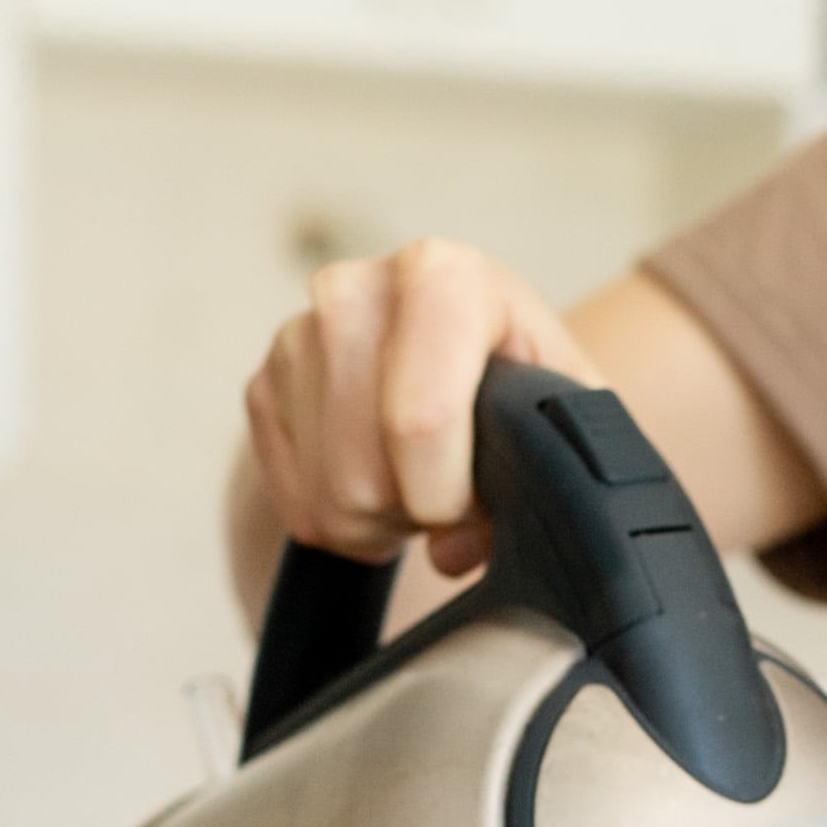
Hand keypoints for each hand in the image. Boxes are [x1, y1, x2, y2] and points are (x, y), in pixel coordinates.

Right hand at [241, 239, 597, 580]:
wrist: (456, 357)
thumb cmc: (518, 380)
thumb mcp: (563, 408)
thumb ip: (546, 476)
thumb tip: (454, 548)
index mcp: (442, 277)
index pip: (418, 419)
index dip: (447, 493)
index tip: (472, 501)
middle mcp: (354, 292)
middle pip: (364, 476)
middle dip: (413, 511)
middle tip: (448, 492)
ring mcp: (296, 336)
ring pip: (327, 499)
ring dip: (379, 519)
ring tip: (415, 482)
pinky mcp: (263, 384)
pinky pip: (294, 502)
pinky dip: (340, 516)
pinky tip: (377, 478)